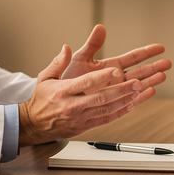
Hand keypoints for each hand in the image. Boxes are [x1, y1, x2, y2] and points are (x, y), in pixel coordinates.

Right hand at [18, 44, 159, 145]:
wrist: (33, 124)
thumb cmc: (41, 99)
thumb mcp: (45, 77)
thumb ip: (57, 62)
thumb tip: (65, 47)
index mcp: (64, 91)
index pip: (86, 82)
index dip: (103, 76)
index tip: (116, 69)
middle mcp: (73, 105)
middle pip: (102, 97)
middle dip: (121, 89)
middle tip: (137, 81)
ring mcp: (80, 117)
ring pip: (107, 109)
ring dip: (125, 100)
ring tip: (140, 91)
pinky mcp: (85, 126)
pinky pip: (106, 120)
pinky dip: (120, 112)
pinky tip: (132, 105)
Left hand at [61, 25, 171, 94]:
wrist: (61, 100)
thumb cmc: (69, 78)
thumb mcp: (80, 58)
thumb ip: (92, 45)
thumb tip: (100, 27)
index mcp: (111, 66)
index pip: (133, 57)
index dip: (146, 52)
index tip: (160, 47)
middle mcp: (117, 79)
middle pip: (140, 71)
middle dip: (154, 67)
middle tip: (168, 63)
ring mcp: (117, 92)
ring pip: (138, 86)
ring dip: (151, 81)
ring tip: (163, 76)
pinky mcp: (114, 104)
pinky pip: (130, 101)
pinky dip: (140, 97)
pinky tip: (151, 91)